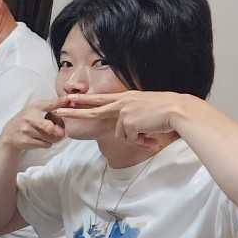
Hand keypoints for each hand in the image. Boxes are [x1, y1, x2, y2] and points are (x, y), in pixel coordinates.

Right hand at [0, 98, 68, 151]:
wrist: (10, 133)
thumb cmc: (27, 119)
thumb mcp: (38, 108)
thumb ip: (54, 104)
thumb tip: (70, 99)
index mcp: (34, 108)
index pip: (50, 105)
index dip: (60, 103)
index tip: (69, 100)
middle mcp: (29, 118)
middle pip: (51, 128)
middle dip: (59, 131)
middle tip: (61, 132)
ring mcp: (26, 130)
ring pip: (50, 138)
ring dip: (54, 138)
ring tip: (49, 135)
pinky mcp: (25, 141)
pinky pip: (45, 144)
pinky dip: (47, 143)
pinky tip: (42, 139)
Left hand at [56, 91, 185, 149]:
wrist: (178, 110)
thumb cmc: (165, 111)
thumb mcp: (144, 107)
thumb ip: (130, 114)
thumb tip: (124, 129)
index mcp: (126, 97)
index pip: (100, 98)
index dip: (85, 99)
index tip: (71, 98)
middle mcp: (122, 103)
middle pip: (94, 110)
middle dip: (75, 111)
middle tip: (59, 110)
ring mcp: (124, 112)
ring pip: (120, 133)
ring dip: (134, 137)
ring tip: (149, 132)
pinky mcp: (128, 122)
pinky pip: (130, 138)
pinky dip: (141, 140)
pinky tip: (150, 134)